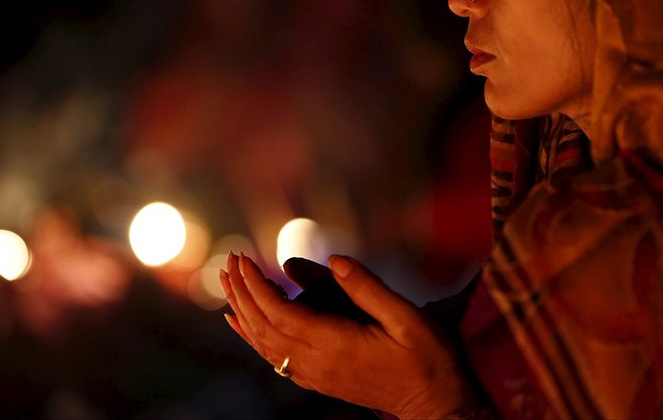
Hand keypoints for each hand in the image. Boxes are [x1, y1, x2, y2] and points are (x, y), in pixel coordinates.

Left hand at [220, 252, 476, 418]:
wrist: (435, 406)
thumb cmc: (427, 360)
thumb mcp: (406, 317)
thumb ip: (367, 288)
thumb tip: (333, 260)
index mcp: (335, 344)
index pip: (280, 313)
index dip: (257, 284)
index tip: (243, 258)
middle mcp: (317, 363)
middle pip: (265, 326)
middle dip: (243, 291)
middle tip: (230, 260)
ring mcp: (315, 375)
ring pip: (264, 343)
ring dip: (243, 311)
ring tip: (227, 283)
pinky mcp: (318, 380)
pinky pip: (273, 359)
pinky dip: (251, 337)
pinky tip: (240, 323)